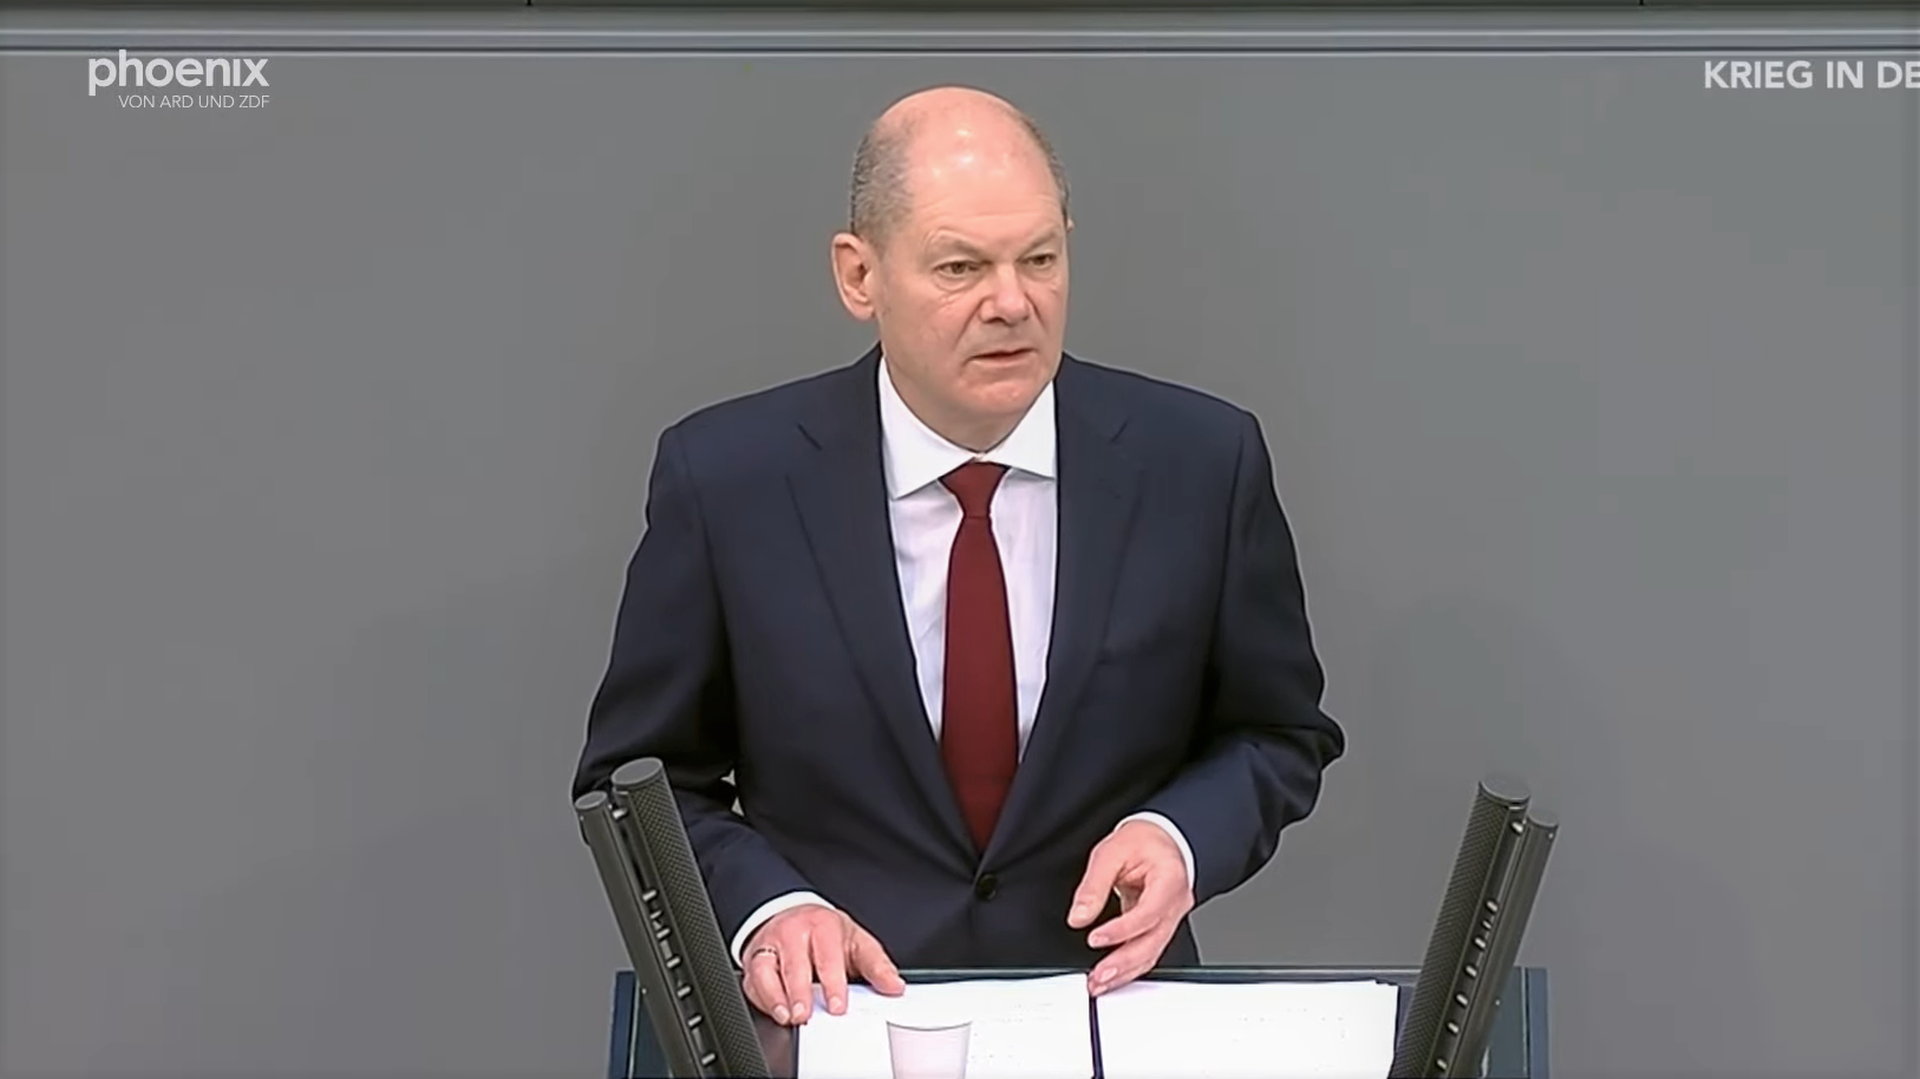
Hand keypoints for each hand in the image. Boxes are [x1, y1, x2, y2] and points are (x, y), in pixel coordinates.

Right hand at [741, 903, 905, 1024]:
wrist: (794, 915)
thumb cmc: (826, 933)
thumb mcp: (856, 941)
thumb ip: (876, 965)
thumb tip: (894, 985)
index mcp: (822, 926)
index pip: (827, 956)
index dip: (832, 983)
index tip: (837, 1006)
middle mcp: (793, 933)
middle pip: (794, 964)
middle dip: (800, 992)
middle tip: (806, 1015)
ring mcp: (770, 945)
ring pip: (767, 970)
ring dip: (775, 996)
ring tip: (788, 1016)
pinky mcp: (754, 959)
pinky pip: (752, 979)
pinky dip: (761, 997)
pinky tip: (774, 1010)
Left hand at [1067, 820, 1194, 995]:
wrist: (1164, 838)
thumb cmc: (1143, 841)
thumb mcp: (1112, 852)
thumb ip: (1094, 886)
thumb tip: (1079, 917)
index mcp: (1170, 880)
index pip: (1148, 913)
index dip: (1121, 930)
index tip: (1095, 938)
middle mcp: (1176, 904)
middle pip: (1153, 942)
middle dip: (1123, 963)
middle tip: (1097, 976)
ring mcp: (1171, 917)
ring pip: (1152, 953)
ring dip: (1125, 971)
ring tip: (1100, 982)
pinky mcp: (1161, 926)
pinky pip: (1148, 950)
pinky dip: (1130, 966)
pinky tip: (1113, 975)